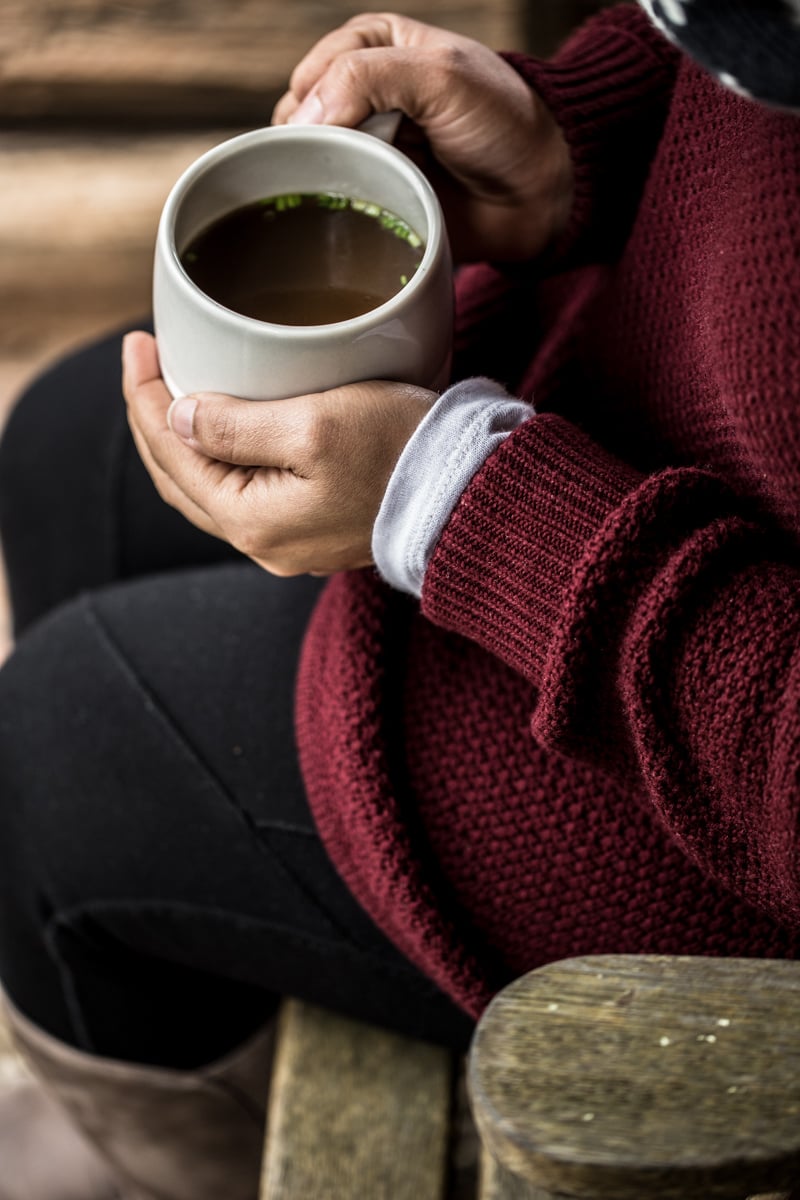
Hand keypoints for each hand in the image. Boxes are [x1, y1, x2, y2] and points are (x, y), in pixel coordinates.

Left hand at [122, 331, 434, 575]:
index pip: (170, 454)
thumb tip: (177, 417)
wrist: (470, 494)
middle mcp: (263, 543)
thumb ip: (235, 425)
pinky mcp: (316, 528)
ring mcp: (290, 540)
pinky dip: (222, 456)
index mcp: (251, 520)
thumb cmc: (400, 452)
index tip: (137, 343)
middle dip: (153, 417)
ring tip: (174, 387)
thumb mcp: (313, 426)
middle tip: (145, 359)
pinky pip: (246, 493)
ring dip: (184, 439)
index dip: (144, 396)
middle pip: (180, 477)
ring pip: (210, 488)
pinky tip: (225, 427)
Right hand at [272, 13, 571, 263]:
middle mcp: (366, 98)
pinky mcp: (378, 197)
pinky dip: (334, 212)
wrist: (543, 193)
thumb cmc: (505, 123)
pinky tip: (345, 218)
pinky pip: (336, 206)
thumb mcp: (439, 76)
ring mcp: (370, 151)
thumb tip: (301, 120)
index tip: (335, 136)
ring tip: (350, 194)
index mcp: (375, 48)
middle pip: (303, 123)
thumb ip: (365, 78)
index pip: (312, 73)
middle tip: (345, 170)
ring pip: (313, 166)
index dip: (313, 105)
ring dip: (320, 182)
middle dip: (312, 148)